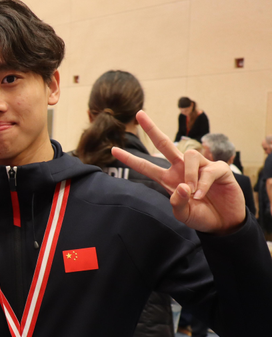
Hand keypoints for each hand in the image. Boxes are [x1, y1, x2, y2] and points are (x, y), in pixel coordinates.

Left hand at [111, 111, 244, 233]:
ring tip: (194, 194)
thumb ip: (178, 203)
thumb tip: (182, 186)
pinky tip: (201, 195)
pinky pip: (208, 170)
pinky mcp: (218, 169)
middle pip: (164, 144)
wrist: (224, 222)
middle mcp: (182, 168)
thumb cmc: (201, 216)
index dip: (130, 159)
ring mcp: (201, 166)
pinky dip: (203, 184)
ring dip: (190, 175)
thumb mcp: (184, 215)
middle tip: (139, 114)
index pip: (146, 166)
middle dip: (152, 129)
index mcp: (168, 179)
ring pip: (189, 155)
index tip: (113, 150)